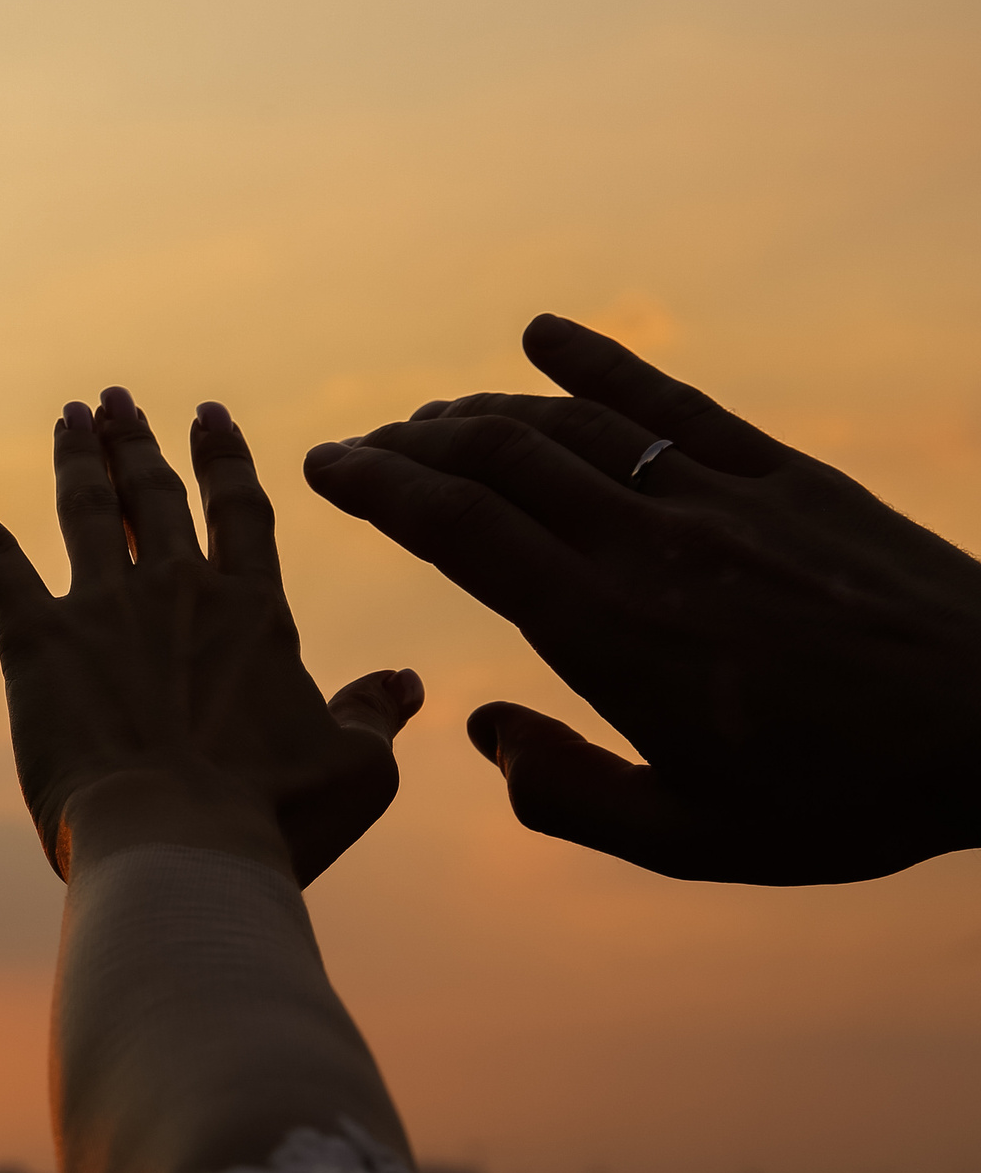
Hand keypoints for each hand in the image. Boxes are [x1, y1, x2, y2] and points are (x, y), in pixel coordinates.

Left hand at [0, 390, 421, 884]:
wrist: (181, 844)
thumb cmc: (273, 819)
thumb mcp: (359, 769)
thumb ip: (378, 715)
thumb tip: (408, 681)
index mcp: (254, 613)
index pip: (240, 513)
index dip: (225, 460)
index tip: (211, 416)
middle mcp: (179, 591)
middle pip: (156, 497)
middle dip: (139, 443)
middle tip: (117, 402)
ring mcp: (104, 607)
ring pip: (88, 507)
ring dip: (78, 456)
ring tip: (72, 414)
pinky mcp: (34, 639)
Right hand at [304, 314, 980, 883]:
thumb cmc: (849, 800)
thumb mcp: (691, 837)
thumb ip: (567, 795)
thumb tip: (483, 729)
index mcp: (611, 636)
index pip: (462, 532)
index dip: (379, 490)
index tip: (323, 466)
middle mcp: (650, 547)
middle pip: (498, 461)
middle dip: (410, 445)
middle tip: (358, 448)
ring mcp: (720, 499)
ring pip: (571, 426)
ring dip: (484, 412)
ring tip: (430, 420)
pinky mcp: (787, 476)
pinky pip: (673, 400)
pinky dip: (599, 363)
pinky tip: (543, 335)